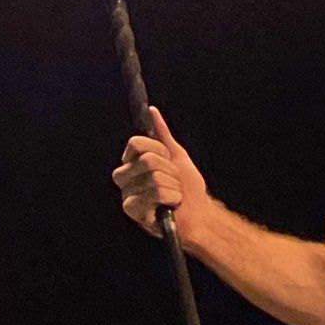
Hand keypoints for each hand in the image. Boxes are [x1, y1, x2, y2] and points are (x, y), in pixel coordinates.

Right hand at [113, 107, 209, 238]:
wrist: (200, 213)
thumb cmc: (188, 187)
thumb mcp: (177, 156)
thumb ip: (163, 134)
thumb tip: (152, 110)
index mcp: (131, 163)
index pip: (136, 143)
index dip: (159, 150)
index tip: (168, 160)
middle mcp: (124, 178)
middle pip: (147, 160)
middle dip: (169, 170)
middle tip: (173, 181)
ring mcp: (126, 194)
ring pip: (154, 178)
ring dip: (173, 186)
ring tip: (174, 195)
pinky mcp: (133, 211)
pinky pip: (155, 194)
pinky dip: (171, 198)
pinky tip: (170, 206)